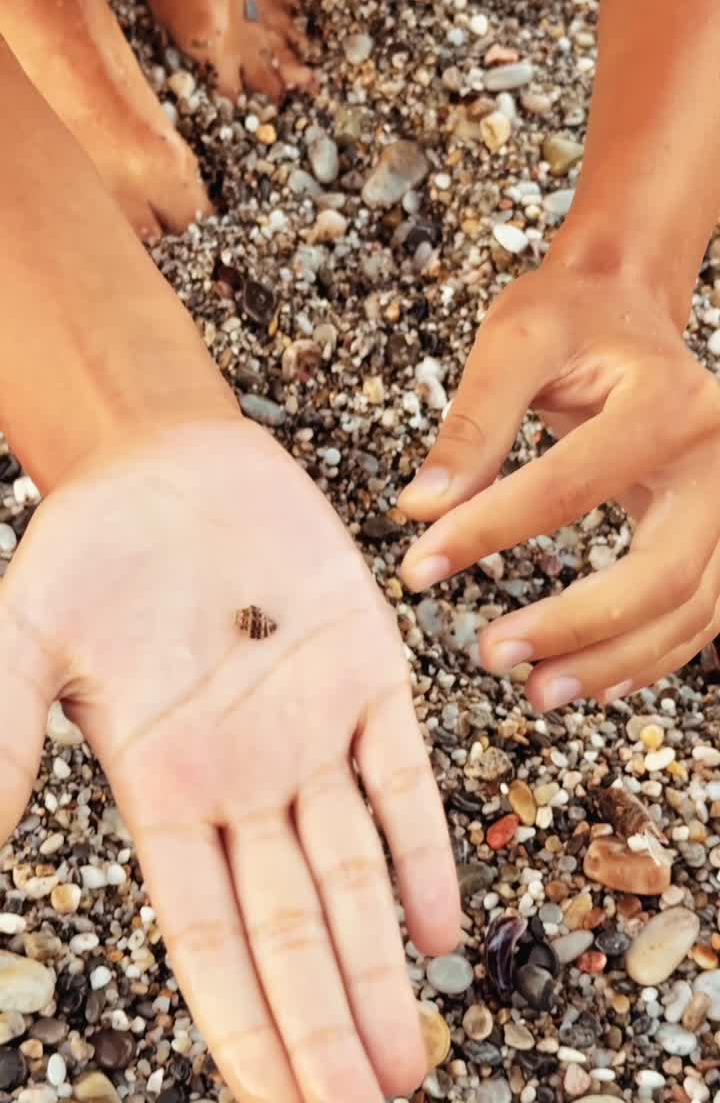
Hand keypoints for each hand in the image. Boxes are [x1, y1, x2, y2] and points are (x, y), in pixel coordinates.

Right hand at [0, 418, 458, 1102]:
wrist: (166, 461)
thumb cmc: (89, 548)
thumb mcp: (24, 639)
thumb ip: (4, 737)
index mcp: (165, 788)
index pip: (207, 936)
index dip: (243, 1022)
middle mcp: (246, 780)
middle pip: (292, 929)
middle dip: (323, 1025)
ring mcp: (313, 731)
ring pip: (355, 872)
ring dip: (381, 967)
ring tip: (404, 1066)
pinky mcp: (369, 672)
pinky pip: (405, 776)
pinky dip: (424, 848)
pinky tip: (441, 927)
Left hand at [399, 252, 719, 708]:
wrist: (629, 308)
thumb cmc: (570, 321)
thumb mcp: (515, 344)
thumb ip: (472, 424)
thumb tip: (420, 510)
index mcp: (669, 400)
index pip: (572, 485)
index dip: (490, 531)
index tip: (417, 566)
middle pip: (663, 568)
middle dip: (575, 624)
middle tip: (491, 655)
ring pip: (691, 607)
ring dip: (614, 660)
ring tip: (535, 692)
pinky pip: (703, 614)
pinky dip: (650, 657)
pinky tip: (594, 683)